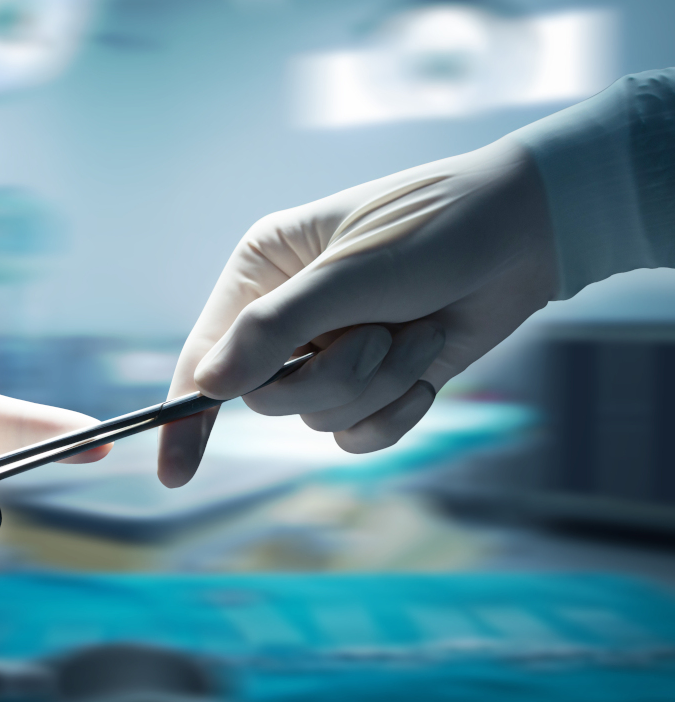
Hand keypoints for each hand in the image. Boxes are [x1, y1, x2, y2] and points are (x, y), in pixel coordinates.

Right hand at [159, 137, 558, 486]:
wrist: (527, 234)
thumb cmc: (434, 228)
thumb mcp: (349, 272)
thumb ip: (274, 330)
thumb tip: (211, 385)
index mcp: (263, 272)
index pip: (208, 352)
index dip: (186, 414)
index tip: (174, 473)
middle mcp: (287, 316)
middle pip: (267, 396)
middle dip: (331, 377)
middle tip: (377, 334)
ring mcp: (330, 352)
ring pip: (318, 418)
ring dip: (379, 383)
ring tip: (416, 330)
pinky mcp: (375, 382)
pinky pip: (359, 435)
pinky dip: (397, 410)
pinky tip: (427, 368)